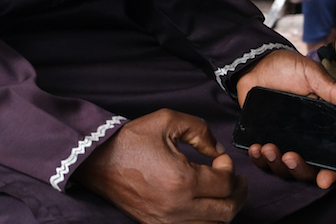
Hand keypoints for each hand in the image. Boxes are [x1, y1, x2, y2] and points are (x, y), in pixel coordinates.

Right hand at [74, 109, 246, 223]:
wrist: (98, 161)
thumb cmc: (131, 140)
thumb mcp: (167, 121)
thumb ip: (200, 130)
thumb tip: (218, 150)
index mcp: (182, 180)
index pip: (224, 184)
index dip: (230, 169)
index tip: (220, 159)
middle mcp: (177, 207)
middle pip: (225, 211)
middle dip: (237, 194)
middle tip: (237, 180)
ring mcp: (166, 221)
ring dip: (224, 210)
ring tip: (224, 193)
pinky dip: (205, 221)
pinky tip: (204, 206)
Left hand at [235, 49, 335, 189]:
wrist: (258, 62)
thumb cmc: (288, 68)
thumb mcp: (312, 76)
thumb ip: (334, 90)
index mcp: (321, 128)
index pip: (330, 158)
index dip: (330, 172)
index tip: (324, 180)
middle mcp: (303, 140)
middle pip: (305, 169)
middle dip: (299, 169)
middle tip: (291, 156)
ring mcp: (282, 140)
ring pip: (283, 168)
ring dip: (276, 164)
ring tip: (268, 148)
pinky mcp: (263, 138)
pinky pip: (262, 159)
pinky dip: (258, 159)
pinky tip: (256, 149)